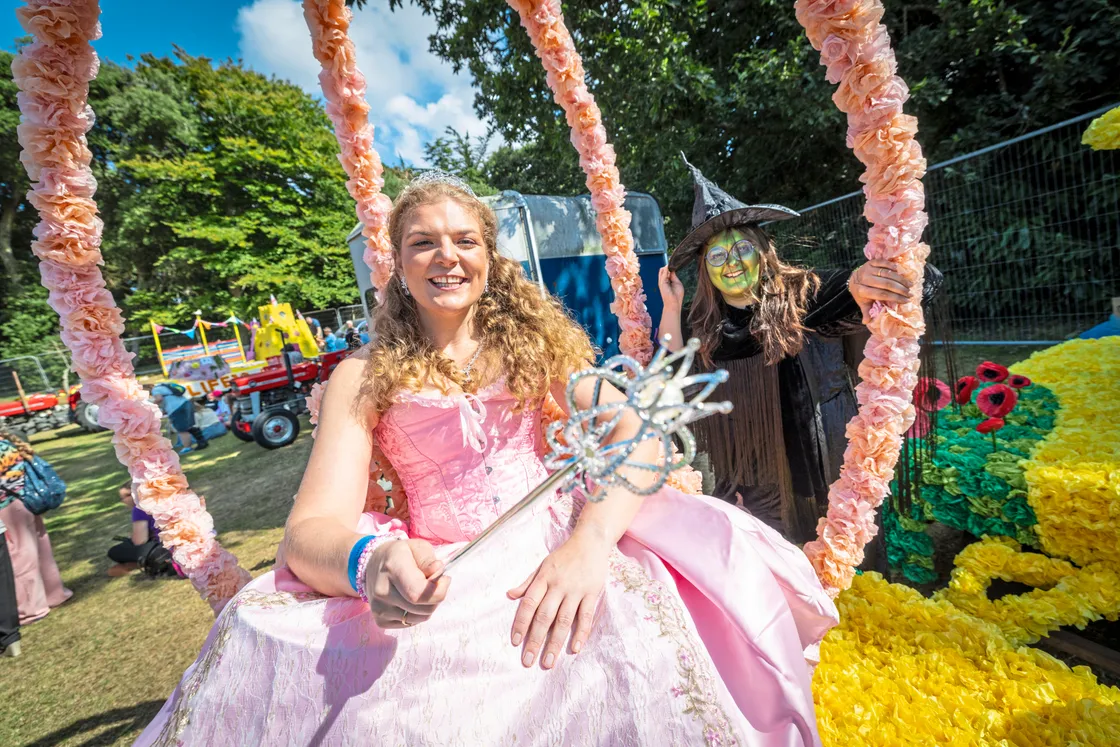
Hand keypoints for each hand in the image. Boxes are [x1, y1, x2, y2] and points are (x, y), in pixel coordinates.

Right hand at [364, 538, 449, 628]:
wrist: (373, 564)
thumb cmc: (401, 555)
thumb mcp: (417, 547)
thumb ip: (429, 560)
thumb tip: (438, 571)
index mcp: (392, 568)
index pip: (419, 593)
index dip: (439, 591)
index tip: (444, 580)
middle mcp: (382, 591)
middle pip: (423, 609)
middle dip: (437, 598)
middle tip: (435, 584)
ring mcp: (379, 608)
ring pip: (420, 619)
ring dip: (428, 606)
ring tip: (422, 591)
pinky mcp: (380, 620)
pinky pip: (410, 624)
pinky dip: (416, 613)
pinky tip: (411, 599)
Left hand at [507, 533, 608, 668]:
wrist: (591, 541)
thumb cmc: (564, 555)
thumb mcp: (543, 565)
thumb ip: (528, 582)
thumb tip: (510, 595)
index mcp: (544, 578)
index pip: (528, 604)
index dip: (521, 623)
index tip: (516, 642)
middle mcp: (558, 585)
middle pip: (544, 616)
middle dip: (535, 640)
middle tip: (528, 661)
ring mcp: (576, 590)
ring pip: (564, 620)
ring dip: (555, 642)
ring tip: (549, 661)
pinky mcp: (592, 593)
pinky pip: (586, 616)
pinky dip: (581, 633)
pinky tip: (575, 649)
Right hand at [658, 266, 684, 309]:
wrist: (673, 303)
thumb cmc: (676, 295)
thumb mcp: (677, 283)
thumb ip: (673, 276)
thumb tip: (671, 269)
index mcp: (667, 281)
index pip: (667, 272)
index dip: (671, 268)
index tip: (676, 264)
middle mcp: (663, 281)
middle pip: (663, 270)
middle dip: (668, 267)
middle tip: (674, 266)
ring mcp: (661, 281)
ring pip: (662, 270)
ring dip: (667, 267)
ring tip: (672, 267)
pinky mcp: (662, 282)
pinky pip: (663, 273)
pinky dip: (666, 269)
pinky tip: (669, 267)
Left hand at [848, 260, 913, 322]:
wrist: (853, 278)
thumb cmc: (861, 293)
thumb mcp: (863, 303)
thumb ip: (866, 312)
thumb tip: (867, 322)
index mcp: (862, 291)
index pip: (882, 295)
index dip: (895, 298)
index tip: (906, 301)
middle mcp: (864, 279)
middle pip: (886, 284)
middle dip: (901, 289)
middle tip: (910, 293)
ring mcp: (867, 269)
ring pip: (887, 273)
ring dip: (900, 279)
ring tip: (909, 284)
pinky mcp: (870, 262)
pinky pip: (883, 262)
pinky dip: (892, 266)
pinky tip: (900, 271)